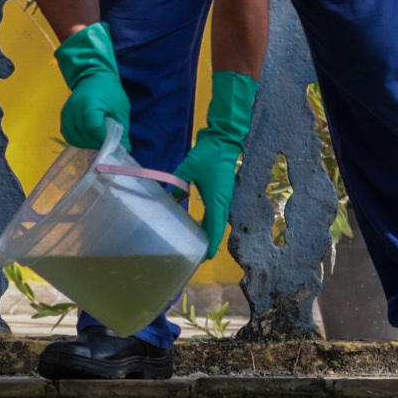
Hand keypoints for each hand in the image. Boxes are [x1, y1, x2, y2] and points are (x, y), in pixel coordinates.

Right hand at [53, 22, 129, 151]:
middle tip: (106, 145)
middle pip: (83, 135)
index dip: (102, 140)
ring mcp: (68, 111)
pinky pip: (67, 133)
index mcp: (91, 104)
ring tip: (96, 142)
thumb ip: (122, 130)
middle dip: (95, 143)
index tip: (112, 145)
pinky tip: (86, 138)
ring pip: (73, 137)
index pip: (94, 129)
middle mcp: (76, 108)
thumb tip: (126, 149)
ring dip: (85, 143)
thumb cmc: (110, 90)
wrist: (93, 75)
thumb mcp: (121, 109)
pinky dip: (76, 139)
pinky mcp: (64, 114)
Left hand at [176, 69, 257, 257]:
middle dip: (210, 242)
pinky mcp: (223, 191)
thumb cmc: (208, 154)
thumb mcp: (188, 167)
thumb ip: (178, 182)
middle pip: (217, 227)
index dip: (211, 243)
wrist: (223, 140)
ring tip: (201, 245)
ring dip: (211, 233)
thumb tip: (172, 196)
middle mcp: (223, 201)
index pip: (214, 226)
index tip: (207, 257)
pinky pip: (218, 212)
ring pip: (219, 220)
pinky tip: (203, 225)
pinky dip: (212, 222)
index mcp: (217, 198)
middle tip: (201, 256)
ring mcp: (225, 196)